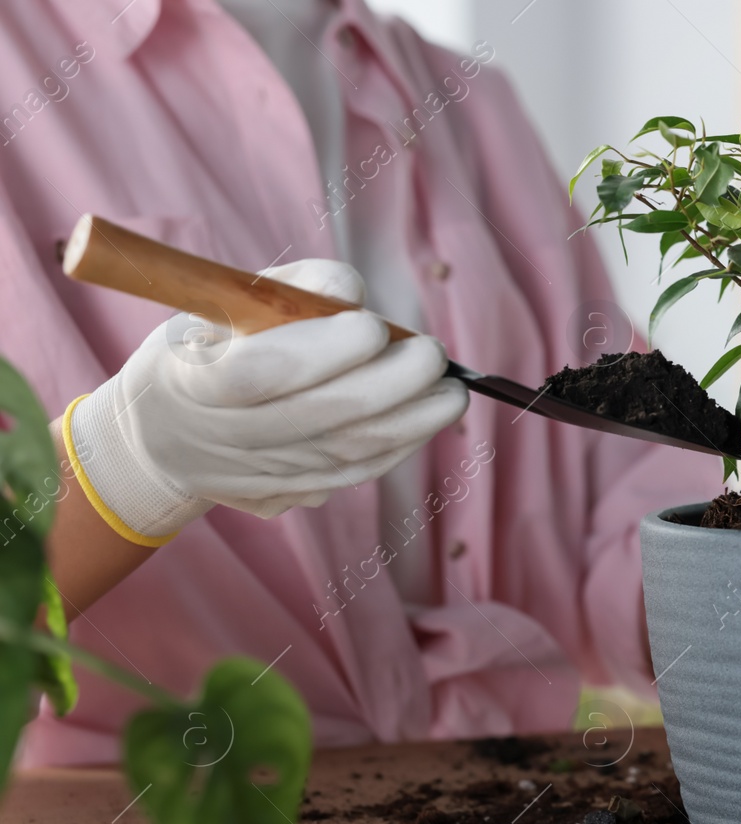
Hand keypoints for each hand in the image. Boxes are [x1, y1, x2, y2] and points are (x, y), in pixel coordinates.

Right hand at [66, 260, 468, 544]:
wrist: (164, 435)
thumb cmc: (206, 348)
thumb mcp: (224, 302)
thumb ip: (291, 286)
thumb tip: (350, 292)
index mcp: (192, 378)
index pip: (261, 371)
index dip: (323, 351)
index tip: (372, 326)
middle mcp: (225, 436)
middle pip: (320, 418)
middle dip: (391, 385)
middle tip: (432, 354)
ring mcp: (259, 475)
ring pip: (347, 452)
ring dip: (412, 421)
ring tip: (451, 390)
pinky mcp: (290, 494)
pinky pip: (356, 472)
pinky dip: (401, 445)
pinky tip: (430, 417)